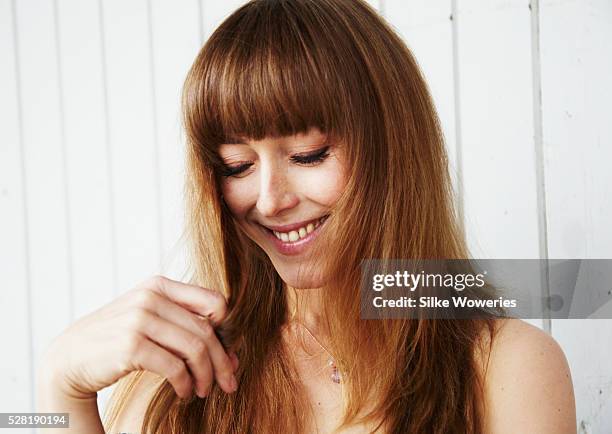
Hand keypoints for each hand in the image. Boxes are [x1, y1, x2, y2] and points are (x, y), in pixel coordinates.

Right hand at [38, 275, 238, 400]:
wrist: (69, 358)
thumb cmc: (118, 340)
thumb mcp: (151, 321)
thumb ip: (186, 329)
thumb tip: (233, 357)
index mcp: (159, 285)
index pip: (214, 301)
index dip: (227, 330)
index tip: (228, 354)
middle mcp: (150, 297)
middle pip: (206, 330)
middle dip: (222, 361)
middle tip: (229, 383)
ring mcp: (139, 319)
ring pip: (194, 349)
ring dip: (205, 375)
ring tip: (204, 390)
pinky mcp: (131, 345)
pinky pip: (174, 367)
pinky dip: (185, 384)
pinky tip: (184, 392)